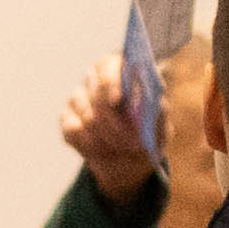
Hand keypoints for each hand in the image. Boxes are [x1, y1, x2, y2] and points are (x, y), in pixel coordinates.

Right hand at [57, 58, 149, 204]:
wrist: (131, 161)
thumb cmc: (148, 136)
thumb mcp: (161, 126)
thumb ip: (158, 111)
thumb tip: (148, 100)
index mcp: (122, 70)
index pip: (110, 66)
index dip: (112, 82)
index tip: (117, 100)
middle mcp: (97, 78)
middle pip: (97, 92)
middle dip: (116, 122)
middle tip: (133, 144)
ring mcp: (79, 98)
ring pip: (88, 116)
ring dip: (109, 139)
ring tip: (124, 149)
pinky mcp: (67, 119)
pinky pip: (73, 131)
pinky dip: (91, 146)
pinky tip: (103, 151)